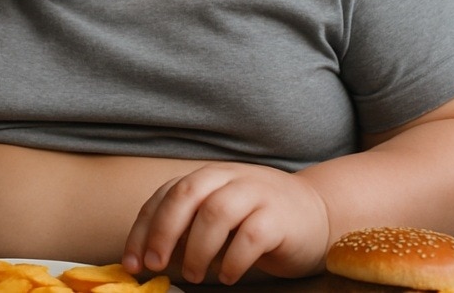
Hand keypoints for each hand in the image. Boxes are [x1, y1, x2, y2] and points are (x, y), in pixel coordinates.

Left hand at [122, 162, 330, 283]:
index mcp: (209, 177)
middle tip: (156, 265)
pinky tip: (228, 276)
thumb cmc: (259, 220)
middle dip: (164, 231)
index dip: (144, 228)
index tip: (134, 261)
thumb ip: (188, 227)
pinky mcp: (279, 217)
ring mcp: (257, 194)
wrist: (318, 213)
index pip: (166, 195)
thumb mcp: (219, 217)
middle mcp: (230, 178)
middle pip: (186, 194)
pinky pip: (250, 237)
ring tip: (195, 275)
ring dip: (198, 250)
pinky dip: (232, 260)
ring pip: (216, 213)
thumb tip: (149, 256)